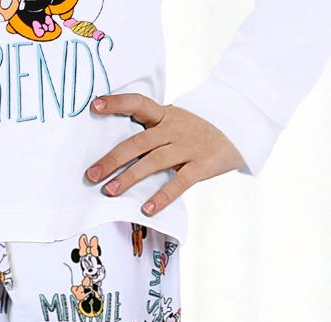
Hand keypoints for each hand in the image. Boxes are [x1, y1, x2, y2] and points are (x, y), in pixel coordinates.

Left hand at [85, 94, 244, 215]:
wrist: (239, 130)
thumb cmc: (197, 131)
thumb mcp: (175, 122)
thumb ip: (151, 130)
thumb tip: (118, 149)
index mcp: (165, 115)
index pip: (138, 103)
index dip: (116, 103)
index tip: (94, 106)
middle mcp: (173, 128)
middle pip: (138, 142)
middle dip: (112, 158)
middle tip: (91, 175)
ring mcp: (187, 147)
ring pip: (153, 162)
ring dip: (129, 177)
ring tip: (110, 191)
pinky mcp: (200, 165)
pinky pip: (178, 183)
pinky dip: (162, 196)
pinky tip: (147, 209)